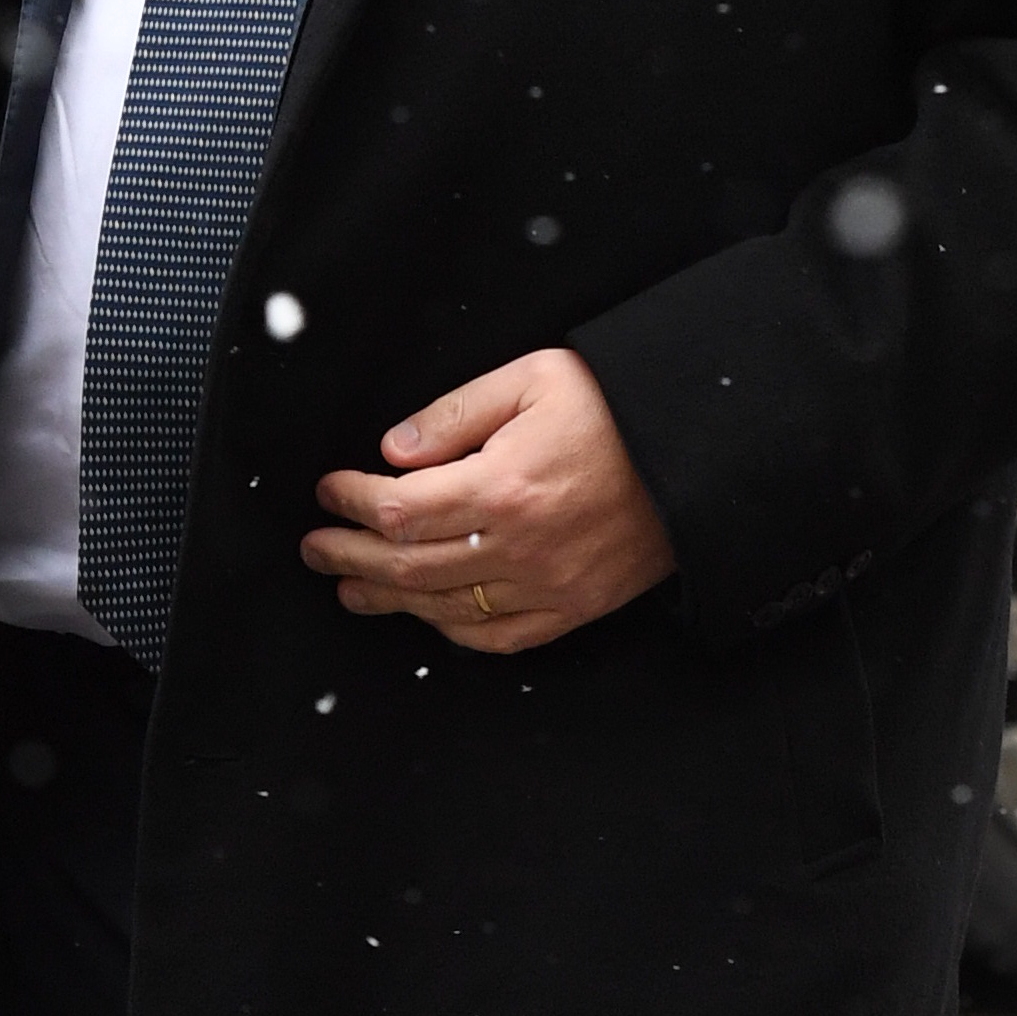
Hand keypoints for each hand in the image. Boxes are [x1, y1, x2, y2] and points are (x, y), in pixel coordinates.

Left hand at [301, 347, 676, 654]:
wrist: (700, 453)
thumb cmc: (618, 409)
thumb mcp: (533, 380)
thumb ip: (456, 414)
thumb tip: (395, 451)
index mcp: (502, 486)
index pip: (397, 508)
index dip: (349, 501)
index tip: (327, 491)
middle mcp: (519, 546)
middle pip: (407, 566)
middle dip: (348, 557)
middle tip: (315, 548)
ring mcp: (548, 585)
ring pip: (444, 607)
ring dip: (388, 599)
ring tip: (351, 587)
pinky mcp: (575, 607)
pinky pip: (499, 636)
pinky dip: (452, 629)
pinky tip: (426, 615)